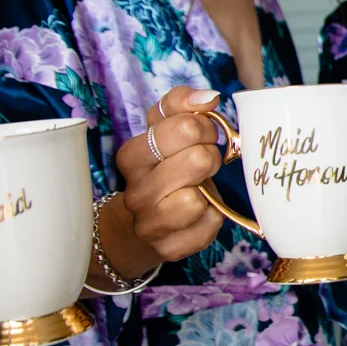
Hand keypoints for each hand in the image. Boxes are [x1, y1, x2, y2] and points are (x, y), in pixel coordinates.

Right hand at [116, 86, 226, 263]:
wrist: (146, 221)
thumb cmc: (164, 167)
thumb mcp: (164, 128)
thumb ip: (181, 103)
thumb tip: (207, 96)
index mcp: (132, 156)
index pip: (183, 127)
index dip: (205, 127)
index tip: (204, 135)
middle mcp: (136, 192)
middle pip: (198, 160)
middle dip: (211, 157)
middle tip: (205, 162)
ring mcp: (151, 224)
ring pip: (199, 199)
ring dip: (209, 191)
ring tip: (199, 188)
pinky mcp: (170, 248)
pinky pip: (210, 225)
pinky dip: (214, 217)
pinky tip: (201, 213)